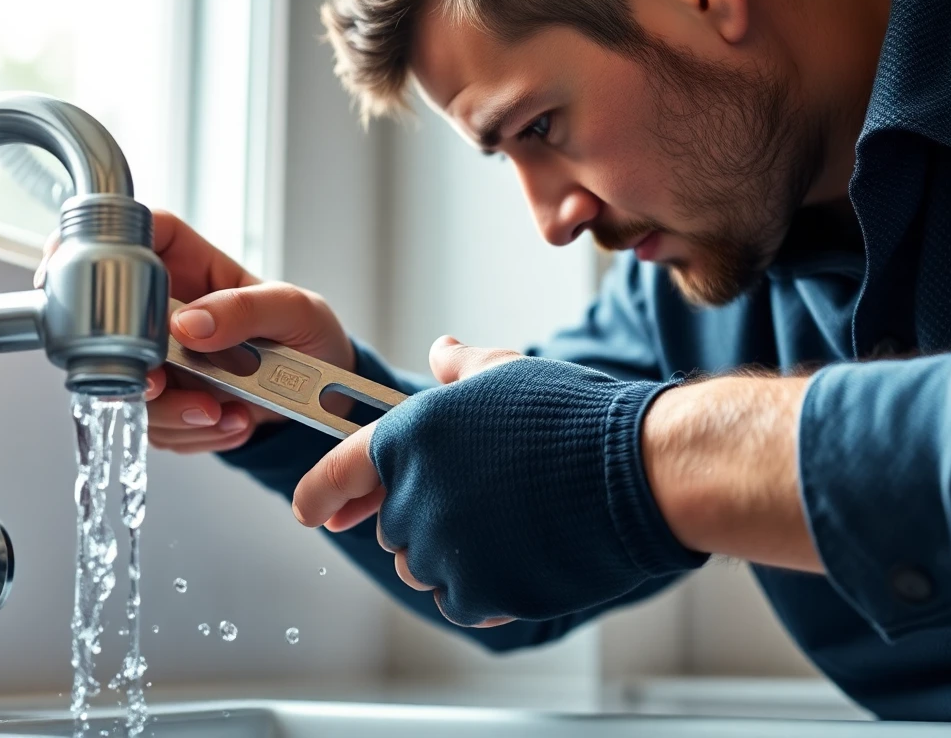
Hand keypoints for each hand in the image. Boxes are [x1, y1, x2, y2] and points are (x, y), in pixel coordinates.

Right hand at [35, 213, 354, 453]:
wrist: (322, 392)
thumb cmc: (306, 331)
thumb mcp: (291, 309)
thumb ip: (244, 310)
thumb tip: (187, 324)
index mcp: (185, 264)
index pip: (129, 236)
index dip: (87, 244)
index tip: (64, 269)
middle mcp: (161, 310)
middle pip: (107, 326)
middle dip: (127, 365)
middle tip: (160, 385)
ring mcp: (160, 358)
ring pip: (128, 387)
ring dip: (173, 412)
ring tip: (223, 412)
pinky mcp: (168, 402)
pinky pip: (159, 427)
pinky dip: (194, 434)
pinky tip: (232, 423)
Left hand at [294, 337, 704, 626]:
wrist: (641, 471)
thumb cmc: (575, 416)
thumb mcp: (507, 373)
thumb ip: (460, 369)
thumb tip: (440, 350)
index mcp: (409, 436)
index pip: (340, 472)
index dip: (320, 494)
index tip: (309, 512)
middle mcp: (414, 494)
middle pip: (392, 524)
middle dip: (424, 514)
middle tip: (483, 496)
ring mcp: (444, 549)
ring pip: (423, 566)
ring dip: (451, 552)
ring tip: (508, 523)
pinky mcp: (480, 592)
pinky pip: (459, 599)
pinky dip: (482, 588)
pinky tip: (520, 558)